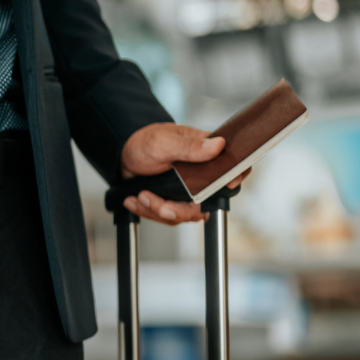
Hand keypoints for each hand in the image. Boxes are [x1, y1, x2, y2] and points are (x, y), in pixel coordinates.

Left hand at [118, 122, 246, 224]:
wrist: (124, 156)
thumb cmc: (146, 143)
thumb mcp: (164, 142)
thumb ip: (190, 146)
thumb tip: (219, 145)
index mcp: (207, 154)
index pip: (234, 168)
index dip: (235, 179)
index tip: (227, 186)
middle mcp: (203, 175)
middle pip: (208, 203)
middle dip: (180, 209)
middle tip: (159, 205)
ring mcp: (191, 192)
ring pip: (187, 214)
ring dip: (159, 210)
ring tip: (141, 196)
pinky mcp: (177, 202)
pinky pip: (170, 216)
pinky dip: (150, 211)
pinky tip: (135, 201)